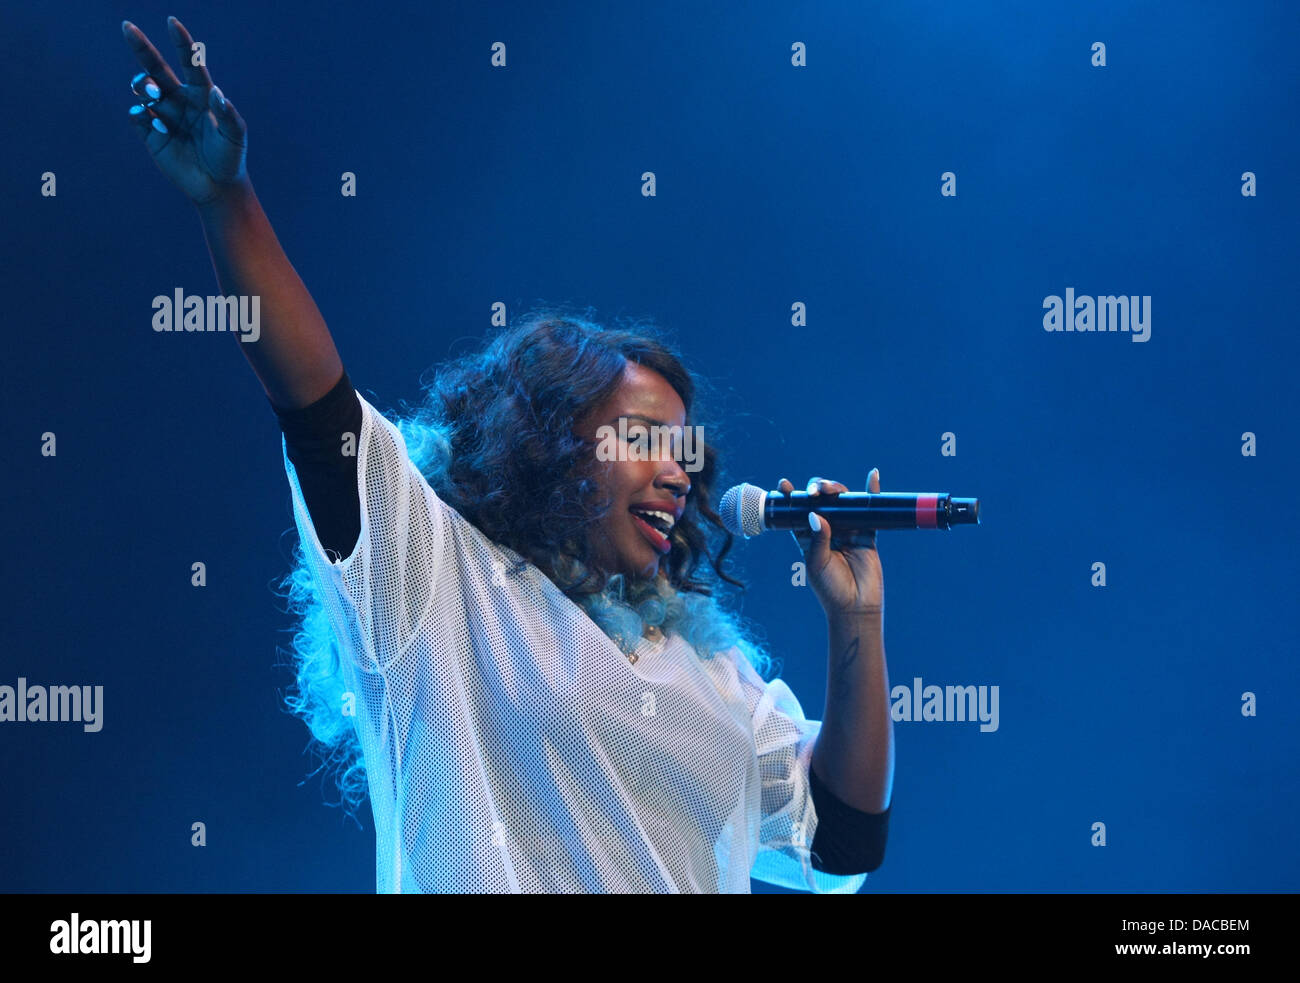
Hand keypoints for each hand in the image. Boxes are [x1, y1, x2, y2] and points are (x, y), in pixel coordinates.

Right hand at [122, 16, 247, 204]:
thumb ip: (228, 113)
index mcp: (201, 95)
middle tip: (128, 28)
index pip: (190, 63)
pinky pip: (137, 115)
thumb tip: (216, 91)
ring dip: (143, 84)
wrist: (217, 186)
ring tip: (152, 93)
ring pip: (143, 88)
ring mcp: (163, 115)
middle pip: (156, 67)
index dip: (181, 43)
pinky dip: (142, 115)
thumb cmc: (230, 158)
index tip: (172, 22)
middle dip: (141, 47)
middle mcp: (179, 100)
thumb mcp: (235, 136)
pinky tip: (159, 126)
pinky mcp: (151, 134)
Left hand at [780, 469, 883, 618]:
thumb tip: (815, 514)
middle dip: (816, 490)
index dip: (790, 497)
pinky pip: (869, 510)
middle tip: (813, 492)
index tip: (783, 485)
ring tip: (829, 489)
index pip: (797, 512)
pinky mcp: (866, 532)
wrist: (855, 606)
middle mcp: (827, 530)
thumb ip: (818, 538)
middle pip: (821, 501)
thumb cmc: (830, 587)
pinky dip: (871, 492)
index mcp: (807, 537)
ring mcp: (847, 529)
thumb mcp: (816, 562)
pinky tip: (873, 476)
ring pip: (842, 501)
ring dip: (836, 489)